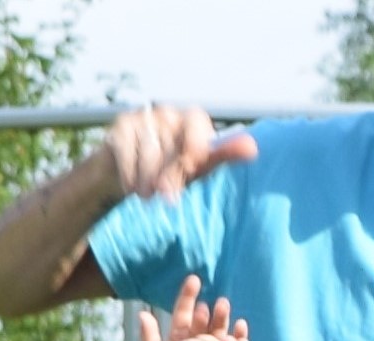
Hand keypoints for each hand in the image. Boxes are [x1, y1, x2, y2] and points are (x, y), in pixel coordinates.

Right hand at [103, 106, 254, 201]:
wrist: (129, 173)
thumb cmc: (173, 169)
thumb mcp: (200, 167)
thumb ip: (224, 156)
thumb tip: (252, 148)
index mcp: (193, 120)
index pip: (197, 133)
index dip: (192, 155)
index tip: (189, 174)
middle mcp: (169, 112)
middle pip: (172, 149)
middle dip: (169, 178)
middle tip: (166, 196)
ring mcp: (143, 116)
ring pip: (149, 155)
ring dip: (148, 181)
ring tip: (147, 194)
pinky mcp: (121, 124)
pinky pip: (126, 153)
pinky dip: (129, 175)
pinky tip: (131, 186)